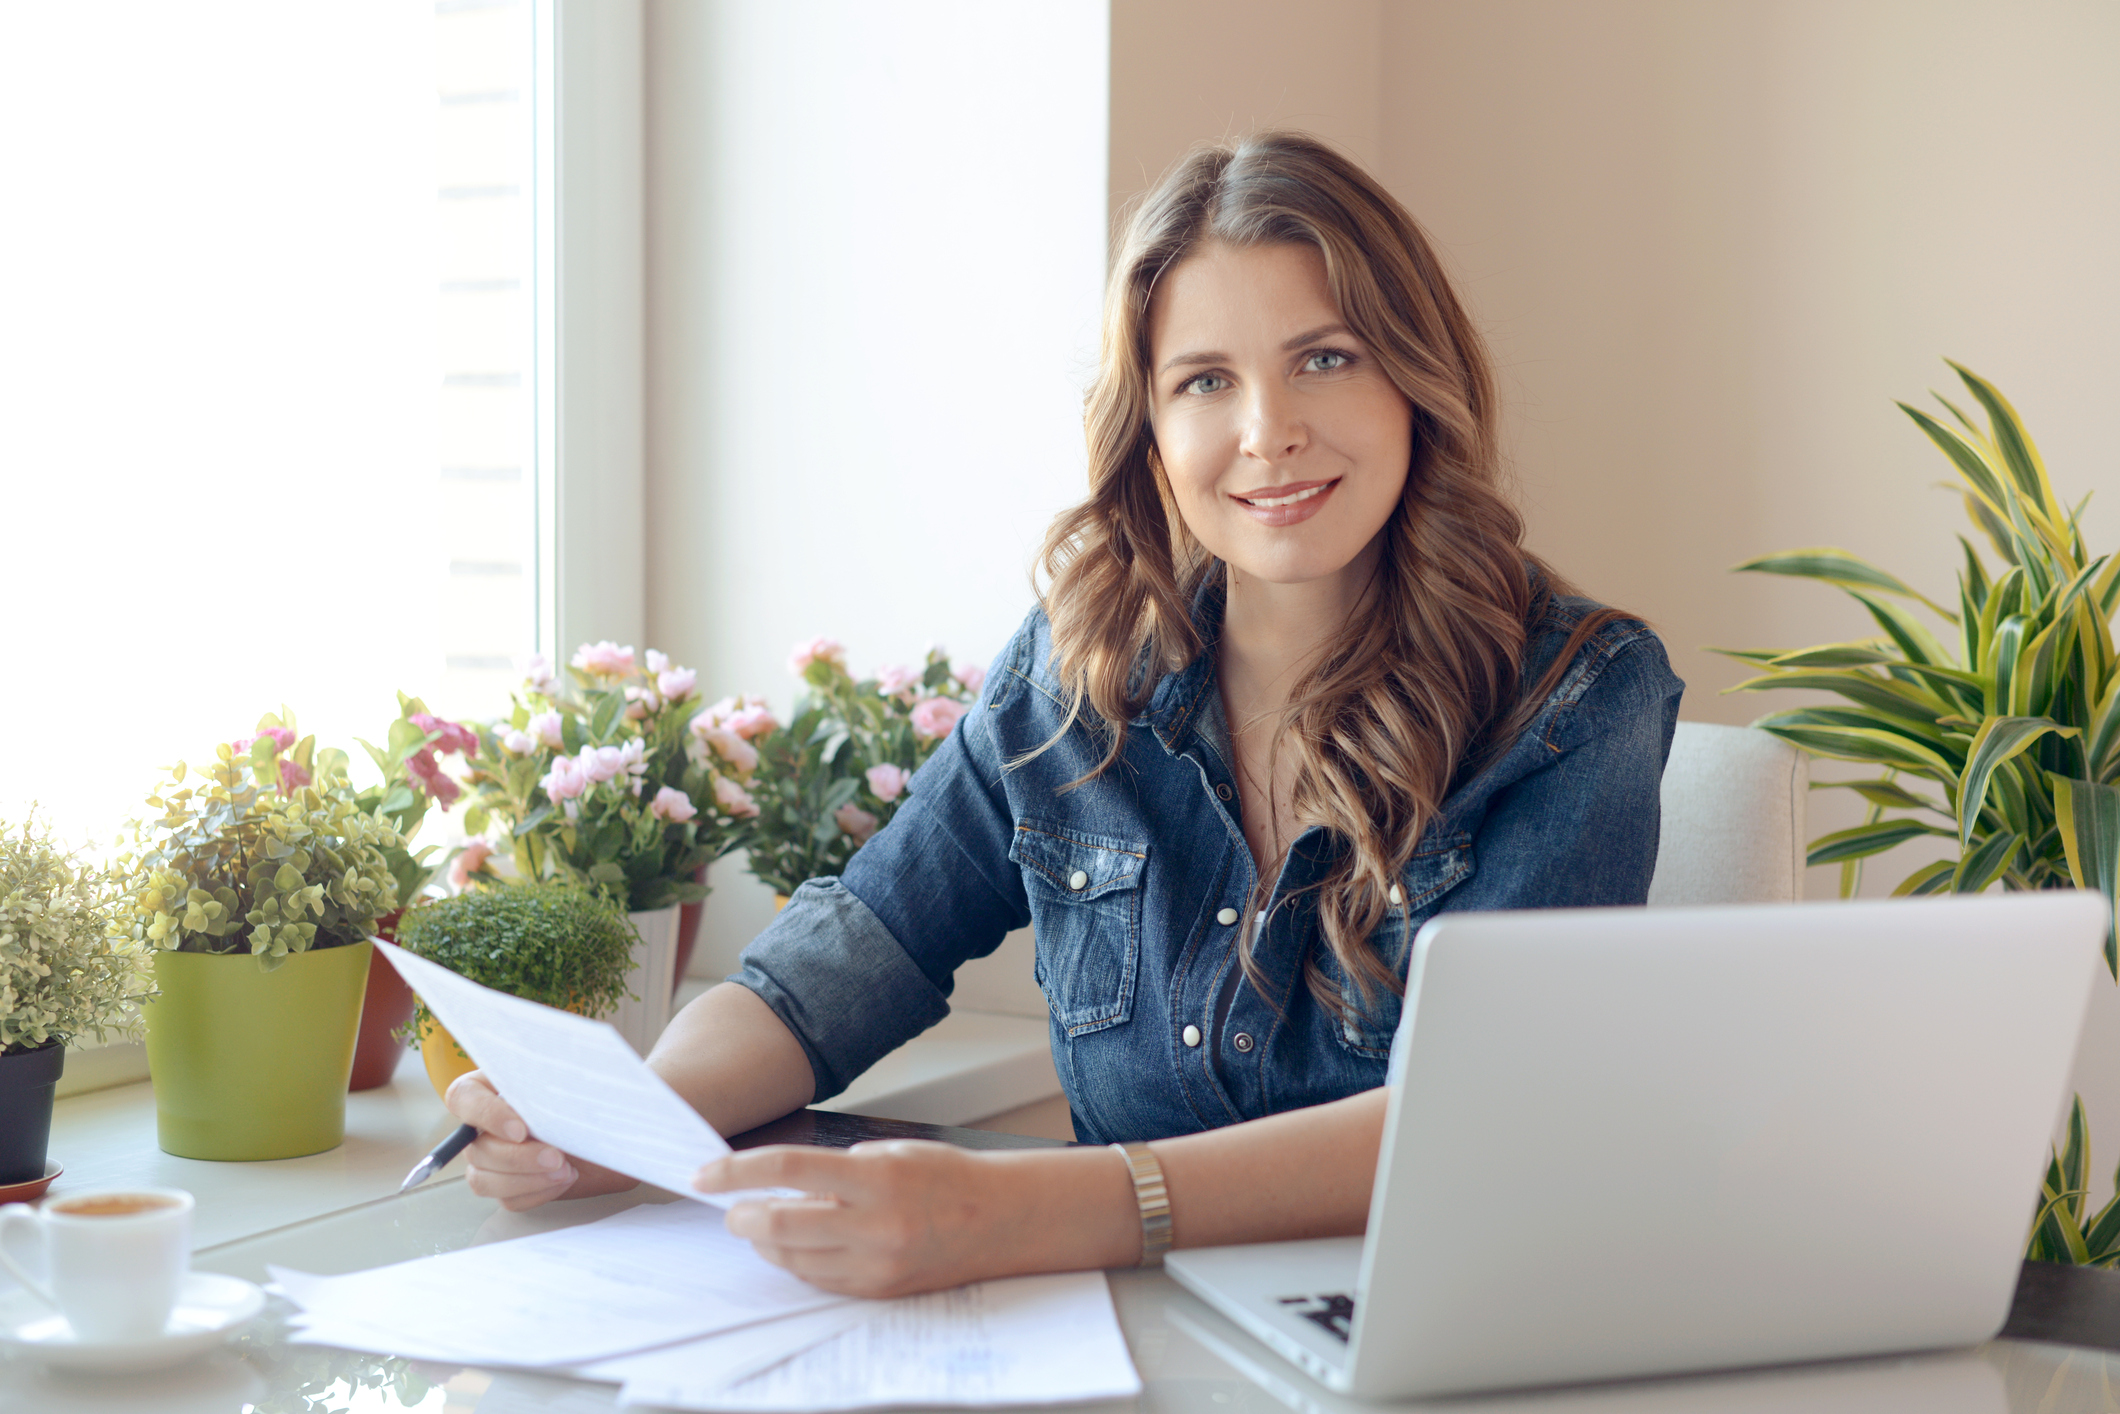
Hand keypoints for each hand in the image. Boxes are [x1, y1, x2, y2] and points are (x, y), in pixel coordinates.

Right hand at [445, 1071, 636, 1211]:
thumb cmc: (590, 1098)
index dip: (486, 1114)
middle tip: (556, 1156)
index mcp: (490, 1086)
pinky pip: (509, 1200)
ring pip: (484, 1180)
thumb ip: (549, 1088)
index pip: (463, 1097)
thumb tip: (544, 1101)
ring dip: (525, 1179)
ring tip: (565, 1170)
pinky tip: (565, 1179)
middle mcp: (483, 1125)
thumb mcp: (573, 1085)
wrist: (613, 1132)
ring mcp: (491, 1159)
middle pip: (476, 1148)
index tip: (521, 1130)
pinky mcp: (508, 1187)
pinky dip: (538, 1192)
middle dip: (518, 1157)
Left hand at [697, 1140, 1016, 1297]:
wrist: (1002, 1220)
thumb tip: (778, 1182)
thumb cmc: (947, 1177)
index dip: (736, 1172)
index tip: (705, 1174)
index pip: (787, 1170)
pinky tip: (794, 1245)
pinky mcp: (877, 1290)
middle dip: (741, 1216)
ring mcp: (875, 1265)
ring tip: (759, 1223)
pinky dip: (796, 1261)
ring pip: (791, 1258)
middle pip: (778, 1225)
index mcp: (877, 1178)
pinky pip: (818, 1279)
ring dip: (764, 1241)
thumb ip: (837, 1169)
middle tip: (730, 1207)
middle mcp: (874, 1226)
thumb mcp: (891, 1153)